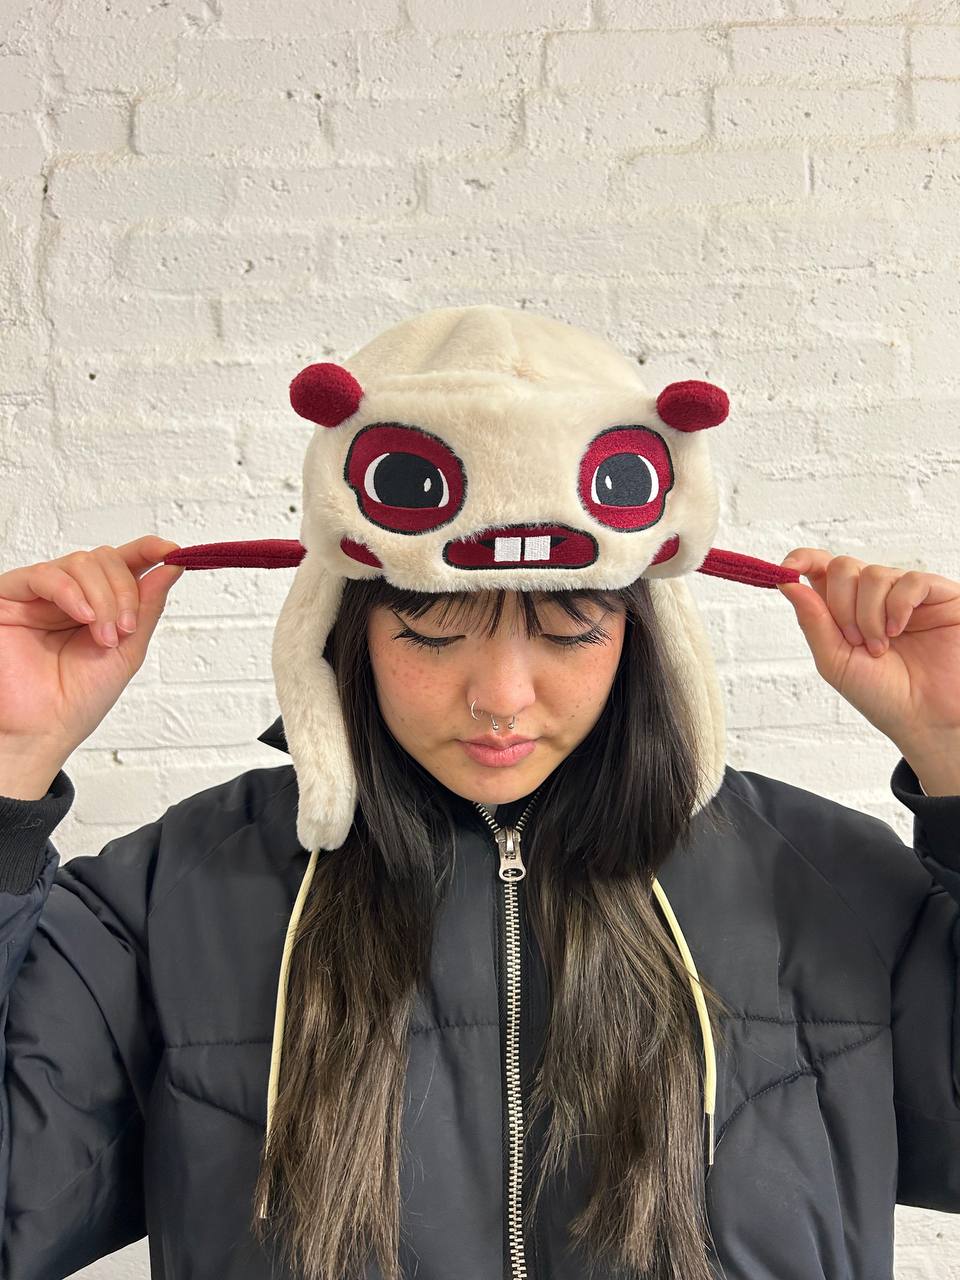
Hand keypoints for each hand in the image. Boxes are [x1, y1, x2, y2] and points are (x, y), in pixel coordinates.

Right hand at [0, 537, 183, 764]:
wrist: (39, 730)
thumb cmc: (76, 700)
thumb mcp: (127, 651)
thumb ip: (147, 607)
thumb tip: (172, 567)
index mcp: (97, 605)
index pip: (123, 563)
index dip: (148, 550)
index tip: (173, 552)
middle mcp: (69, 595)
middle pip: (106, 559)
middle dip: (125, 591)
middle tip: (125, 629)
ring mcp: (40, 594)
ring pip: (82, 562)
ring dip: (103, 599)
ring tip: (103, 637)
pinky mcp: (11, 597)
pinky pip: (46, 574)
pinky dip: (72, 593)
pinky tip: (82, 618)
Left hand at [776, 549, 959, 750]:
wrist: (926, 718)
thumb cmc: (883, 694)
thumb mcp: (835, 661)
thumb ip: (813, 621)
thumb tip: (787, 583)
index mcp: (845, 609)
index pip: (821, 567)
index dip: (802, 559)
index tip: (787, 569)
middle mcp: (874, 596)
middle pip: (842, 567)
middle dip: (841, 606)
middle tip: (855, 641)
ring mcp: (905, 593)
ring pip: (873, 574)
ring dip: (869, 615)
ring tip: (880, 647)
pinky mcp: (938, 594)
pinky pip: (910, 580)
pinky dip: (898, 606)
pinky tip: (898, 630)